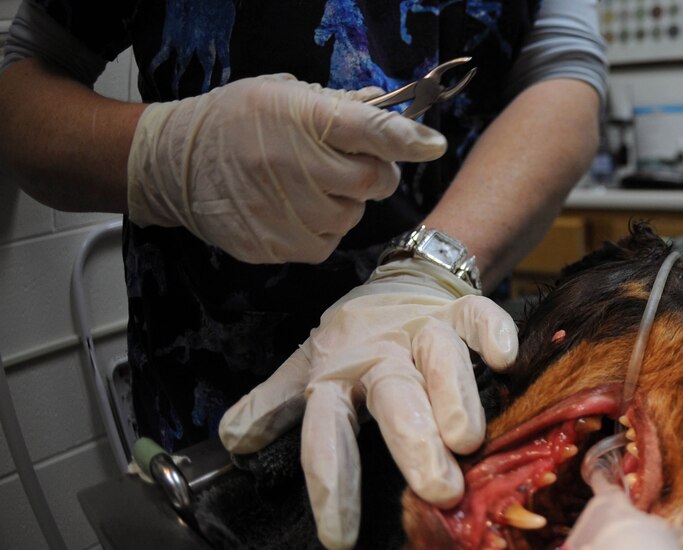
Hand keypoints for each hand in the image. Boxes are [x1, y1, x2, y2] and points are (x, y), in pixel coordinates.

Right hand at [127, 74, 446, 263]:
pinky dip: (319, 228)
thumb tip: (389, 111)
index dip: (407, 139)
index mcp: (305, 120)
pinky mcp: (279, 247)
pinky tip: (289, 208)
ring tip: (302, 185)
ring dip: (341, 203)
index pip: (372, 130)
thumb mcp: (285, 95)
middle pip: (375, 182)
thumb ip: (341, 107)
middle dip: (371, 173)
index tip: (432, 144)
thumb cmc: (237, 122)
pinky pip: (326, 242)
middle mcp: (300, 168)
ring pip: (352, 217)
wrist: (176, 164)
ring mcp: (289, 213)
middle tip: (342, 162)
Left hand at [218, 258, 518, 549]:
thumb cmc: (358, 339)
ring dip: (453, 395)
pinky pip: (479, 316)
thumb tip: (231, 441)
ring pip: (439, 358)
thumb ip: (276, 404)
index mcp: (336, 376)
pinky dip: (493, 332)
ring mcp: (423, 330)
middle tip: (436, 491)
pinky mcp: (460, 310)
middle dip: (413, 441)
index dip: (332, 486)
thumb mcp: (311, 367)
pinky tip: (505, 359)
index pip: (327, 434)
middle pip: (393, 398)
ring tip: (468, 440)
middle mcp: (379, 355)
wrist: (402, 279)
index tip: (342, 542)